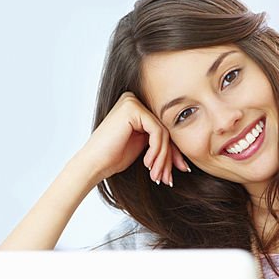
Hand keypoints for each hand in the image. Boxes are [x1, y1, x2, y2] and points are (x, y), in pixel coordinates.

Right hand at [72, 92, 189, 186]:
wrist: (94, 164)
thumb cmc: (113, 158)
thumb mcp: (145, 149)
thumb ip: (161, 145)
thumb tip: (184, 158)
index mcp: (137, 108)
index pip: (163, 129)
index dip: (172, 153)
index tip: (177, 172)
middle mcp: (134, 100)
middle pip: (165, 130)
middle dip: (169, 158)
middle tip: (168, 178)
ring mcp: (133, 102)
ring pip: (163, 132)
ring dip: (162, 158)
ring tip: (156, 176)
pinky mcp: (133, 108)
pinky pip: (157, 131)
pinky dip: (156, 151)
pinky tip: (147, 163)